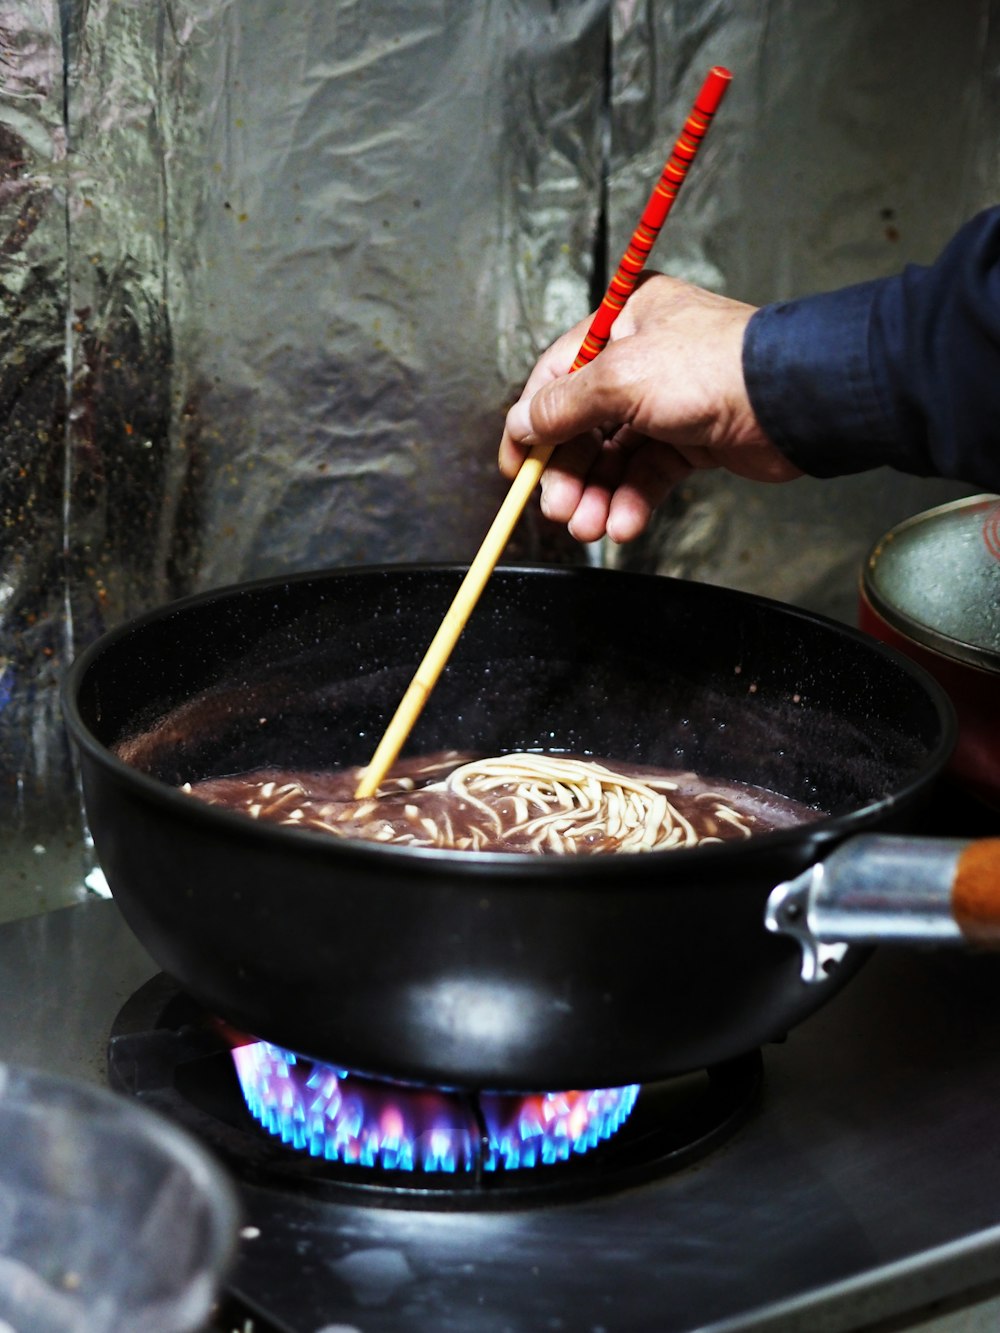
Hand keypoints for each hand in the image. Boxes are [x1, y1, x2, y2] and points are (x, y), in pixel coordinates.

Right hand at [498, 273, 801, 543]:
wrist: (794, 402)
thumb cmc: (717, 367)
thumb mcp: (620, 379)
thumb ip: (563, 405)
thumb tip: (521, 424)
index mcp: (622, 323)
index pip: (557, 377)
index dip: (531, 426)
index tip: (516, 469)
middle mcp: (642, 359)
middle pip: (582, 424)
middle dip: (568, 473)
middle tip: (559, 510)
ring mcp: (667, 401)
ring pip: (613, 456)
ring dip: (596, 495)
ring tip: (589, 526)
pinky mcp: (691, 439)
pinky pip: (646, 474)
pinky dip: (631, 500)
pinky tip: (623, 523)